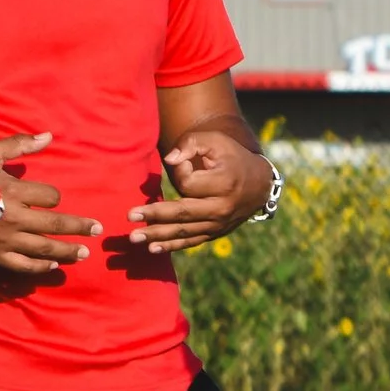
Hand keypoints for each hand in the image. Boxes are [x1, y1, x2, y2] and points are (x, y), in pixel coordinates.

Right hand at [0, 132, 100, 274]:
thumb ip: (20, 146)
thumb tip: (49, 137)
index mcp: (13, 192)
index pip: (50, 197)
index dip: (54, 196)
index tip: (53, 198)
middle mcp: (13, 218)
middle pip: (55, 225)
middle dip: (79, 227)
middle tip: (98, 229)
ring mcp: (4, 240)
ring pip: (44, 249)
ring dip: (67, 251)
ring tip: (85, 253)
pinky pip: (23, 265)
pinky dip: (41, 267)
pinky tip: (55, 266)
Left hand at [129, 131, 274, 253]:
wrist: (259, 184)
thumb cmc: (232, 157)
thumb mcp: (216, 141)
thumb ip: (190, 144)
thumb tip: (169, 161)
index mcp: (223, 183)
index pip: (188, 183)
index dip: (179, 170)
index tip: (182, 162)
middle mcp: (222, 207)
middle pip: (182, 213)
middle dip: (154, 215)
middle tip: (130, 215)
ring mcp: (219, 224)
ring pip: (184, 231)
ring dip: (157, 235)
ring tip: (134, 238)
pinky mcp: (216, 233)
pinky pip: (192, 242)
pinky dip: (172, 246)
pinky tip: (153, 249)